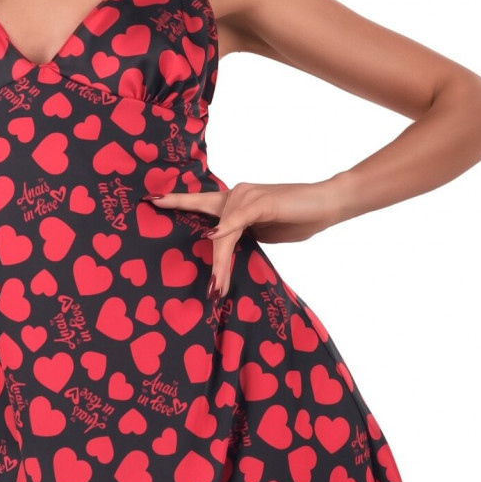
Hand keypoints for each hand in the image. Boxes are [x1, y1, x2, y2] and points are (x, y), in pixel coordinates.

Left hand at [149, 180, 341, 295]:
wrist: (328, 203)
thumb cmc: (299, 217)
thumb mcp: (265, 231)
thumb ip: (244, 235)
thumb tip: (227, 249)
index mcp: (235, 200)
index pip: (201, 202)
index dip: (177, 200)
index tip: (151, 200)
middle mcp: (236, 193)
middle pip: (208, 221)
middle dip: (196, 238)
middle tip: (183, 249)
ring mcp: (247, 196)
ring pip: (223, 232)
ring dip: (220, 262)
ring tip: (219, 287)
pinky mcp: (261, 202)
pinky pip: (237, 220)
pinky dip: (226, 231)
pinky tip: (213, 242)